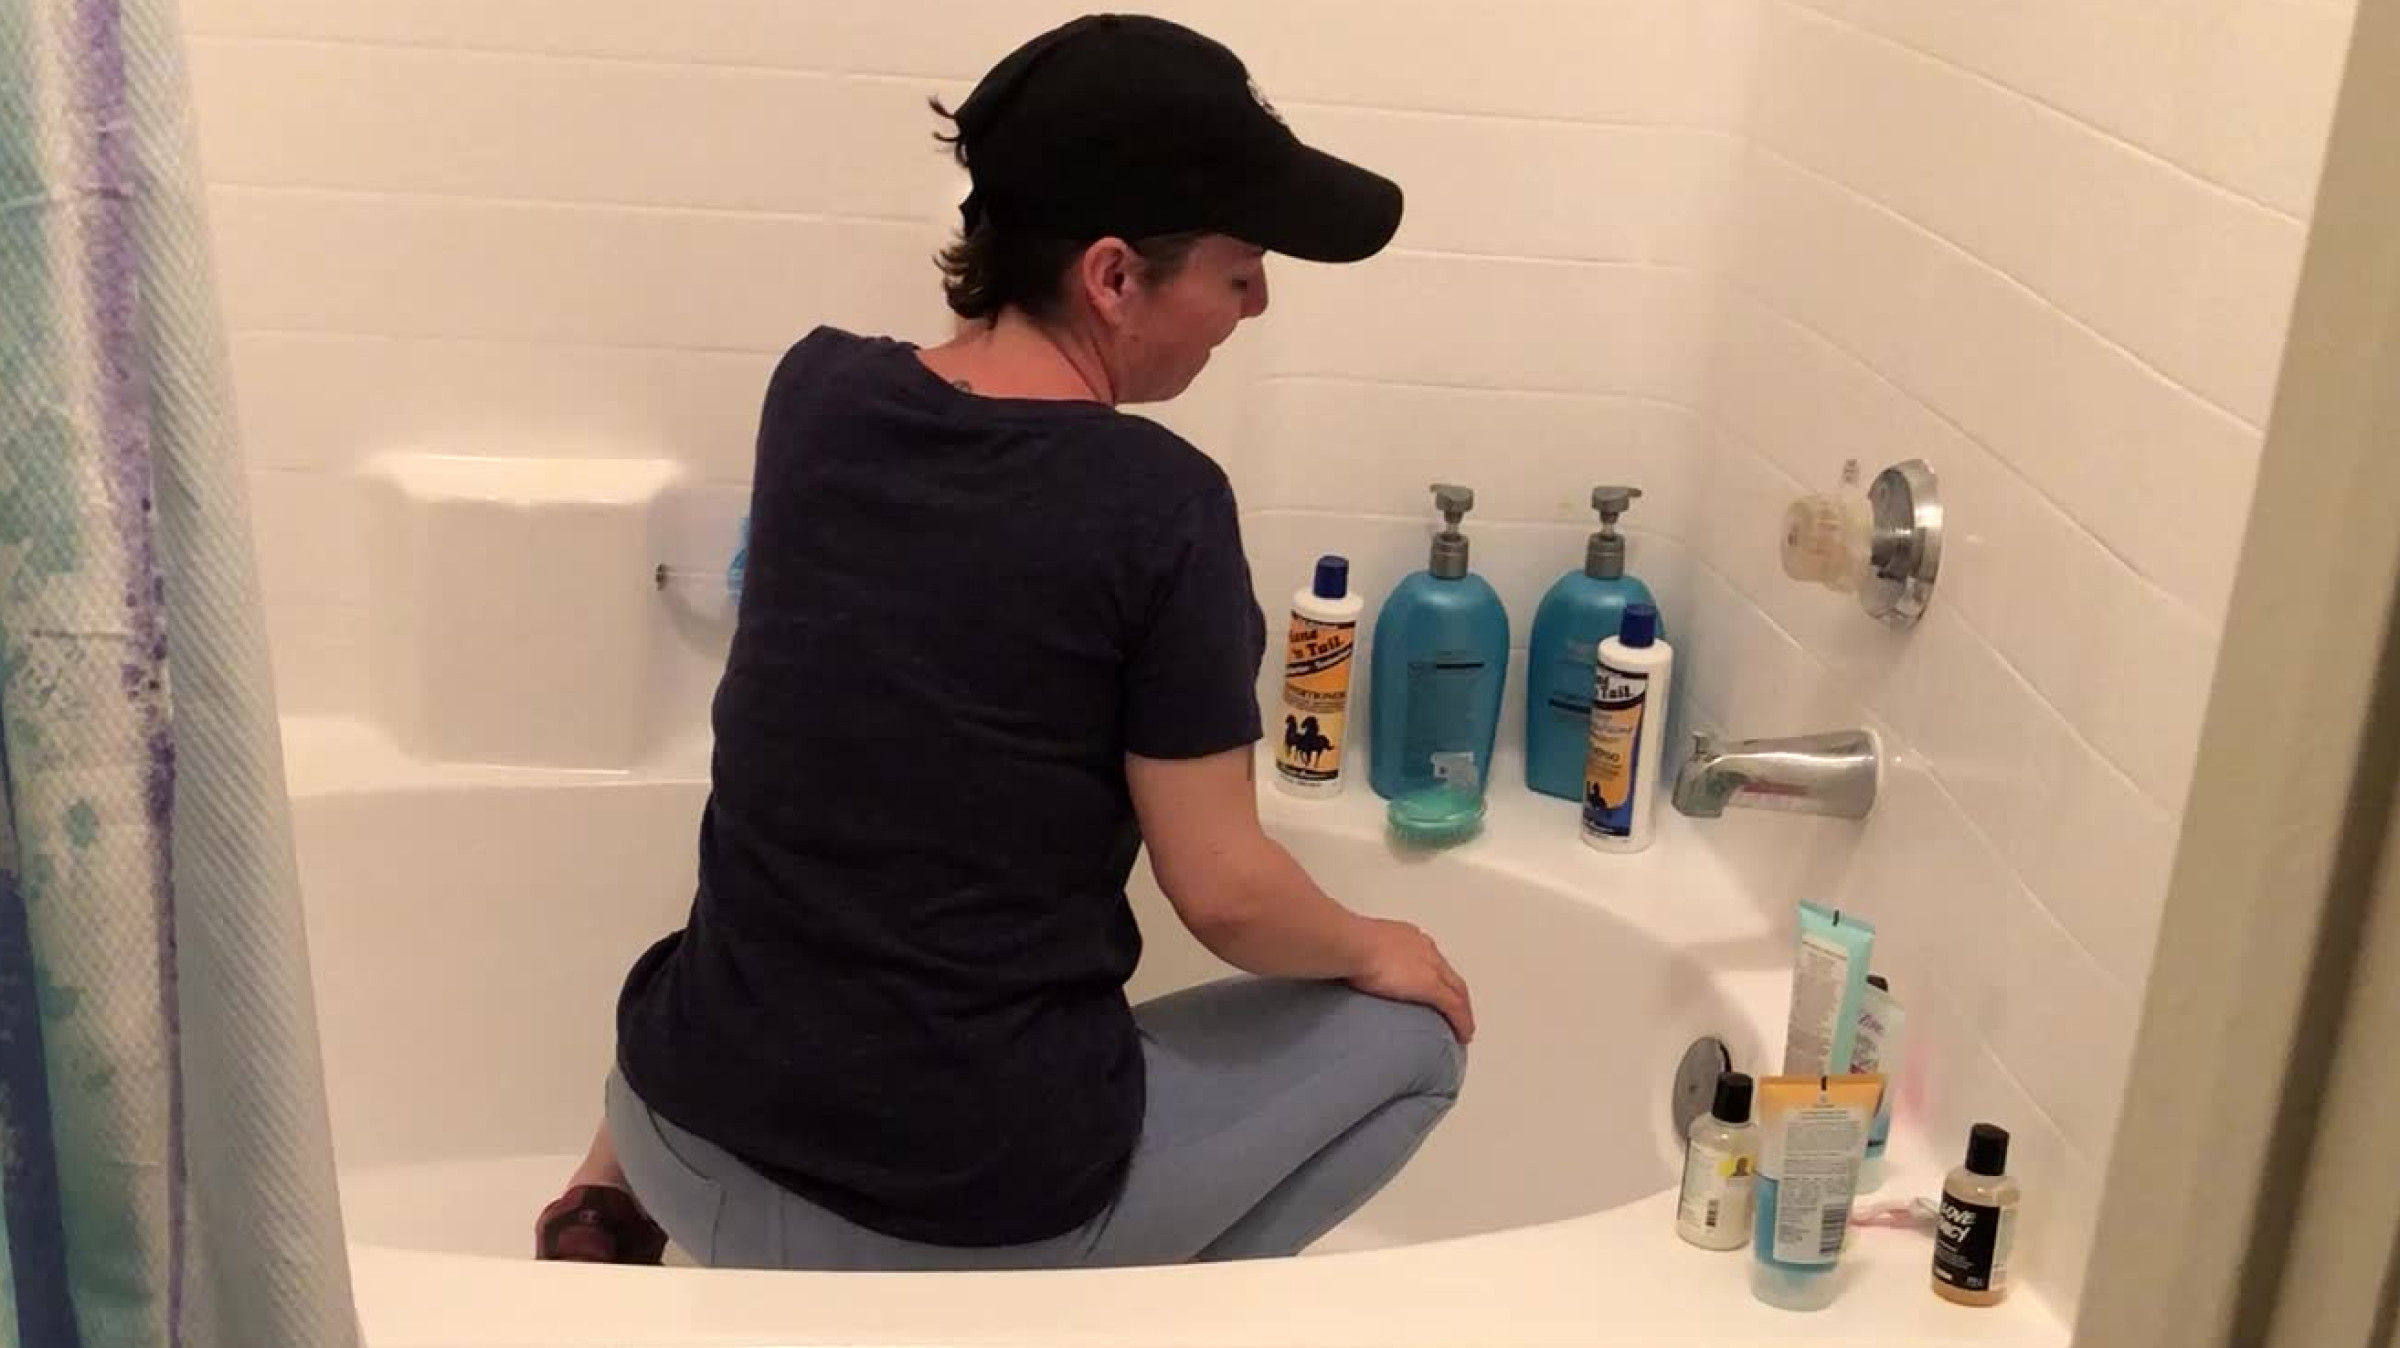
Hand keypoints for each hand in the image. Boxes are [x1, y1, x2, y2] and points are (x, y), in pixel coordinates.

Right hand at [1347, 919, 1475, 1043]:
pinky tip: (1463, 1036)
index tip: (1435, 990)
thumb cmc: (1349, 944)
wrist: (1353, 944)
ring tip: (1462, 1028)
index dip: (1437, 977)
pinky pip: (1455, 1008)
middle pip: (1449, 976)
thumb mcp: (1358, 949)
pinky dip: (1462, 1023)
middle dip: (1455, 994)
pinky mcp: (1431, 987)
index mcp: (1407, 938)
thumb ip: (1362, 961)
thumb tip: (1350, 974)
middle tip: (1456, 1014)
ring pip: (1458, 992)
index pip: (1430, 960)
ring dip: (1463, 1010)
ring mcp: (1431, 968)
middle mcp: (1425, 949)